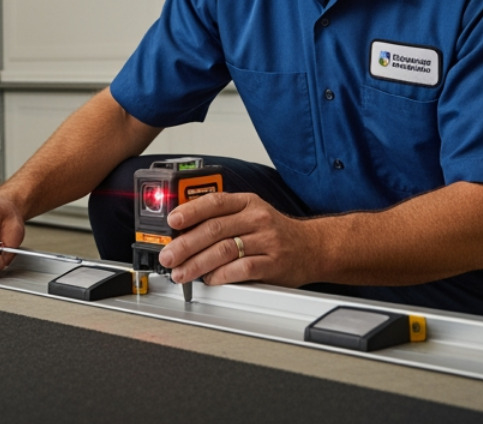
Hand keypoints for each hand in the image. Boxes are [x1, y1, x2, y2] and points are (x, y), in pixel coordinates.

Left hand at [156, 191, 316, 289]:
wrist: (314, 247)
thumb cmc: (277, 232)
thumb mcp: (252, 214)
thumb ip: (223, 218)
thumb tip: (184, 230)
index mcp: (248, 203)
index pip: (215, 202)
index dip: (190, 211)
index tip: (172, 221)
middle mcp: (257, 218)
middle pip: (214, 229)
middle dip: (185, 244)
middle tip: (168, 256)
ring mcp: (267, 240)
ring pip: (225, 250)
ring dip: (197, 264)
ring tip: (182, 273)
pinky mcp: (274, 263)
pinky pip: (242, 269)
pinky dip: (222, 276)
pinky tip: (210, 280)